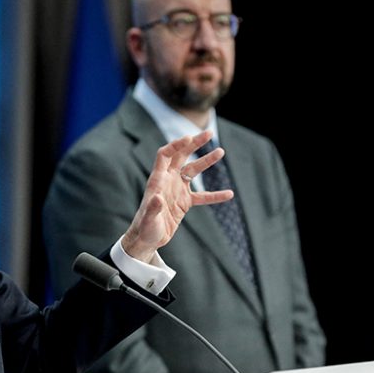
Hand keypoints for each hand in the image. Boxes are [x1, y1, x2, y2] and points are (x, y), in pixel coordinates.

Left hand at [121, 130, 233, 262]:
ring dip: (206, 161)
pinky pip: (202, 196)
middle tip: (208, 133)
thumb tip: (158, 198)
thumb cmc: (144, 228)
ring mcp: (177, 190)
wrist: (147, 239)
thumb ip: (153, 208)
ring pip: (194, 171)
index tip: (189, 139)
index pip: (165, 155)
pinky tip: (229, 194)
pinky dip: (215, 195)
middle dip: (194, 144)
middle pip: (181, 156)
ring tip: (221, 151)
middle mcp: (168, 181)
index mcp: (158, 180)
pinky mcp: (184, 202)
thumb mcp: (149, 219)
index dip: (176, 145)